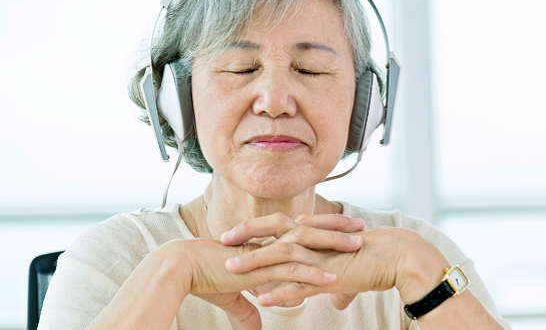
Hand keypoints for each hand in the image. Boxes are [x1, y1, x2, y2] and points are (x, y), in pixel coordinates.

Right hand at [164, 213, 364, 328]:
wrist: (181, 269)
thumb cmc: (204, 278)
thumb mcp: (231, 297)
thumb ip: (246, 308)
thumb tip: (254, 326)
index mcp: (265, 242)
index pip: (301, 229)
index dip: (324, 227)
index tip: (345, 227)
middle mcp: (268, 242)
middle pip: (310, 230)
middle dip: (337, 228)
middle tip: (361, 228)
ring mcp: (265, 253)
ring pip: (306, 245)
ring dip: (332, 246)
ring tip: (356, 248)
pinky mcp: (259, 268)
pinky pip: (291, 270)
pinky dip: (313, 274)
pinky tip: (332, 280)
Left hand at [224, 223, 449, 308]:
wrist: (398, 257)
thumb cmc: (376, 261)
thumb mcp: (352, 272)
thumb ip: (338, 284)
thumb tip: (337, 300)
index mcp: (316, 233)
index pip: (279, 225)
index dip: (255, 228)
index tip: (234, 232)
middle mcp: (315, 239)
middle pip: (273, 231)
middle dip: (246, 235)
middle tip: (222, 240)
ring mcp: (320, 256)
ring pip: (280, 256)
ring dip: (254, 263)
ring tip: (231, 271)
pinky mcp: (330, 274)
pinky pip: (299, 283)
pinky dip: (279, 291)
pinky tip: (262, 299)